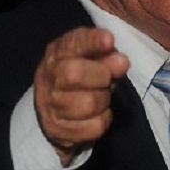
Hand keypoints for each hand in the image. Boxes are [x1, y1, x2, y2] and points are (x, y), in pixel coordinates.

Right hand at [34, 27, 129, 165]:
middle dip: (101, 75)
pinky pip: (95, 126)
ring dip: (104, 100)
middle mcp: (48, 78)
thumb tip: (121, 61)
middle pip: (75, 73)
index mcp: (57, 54)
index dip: (92, 41)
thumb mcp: (93, 61)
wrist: (55, 111)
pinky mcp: (58, 130)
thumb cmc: (81, 79)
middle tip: (108, 78)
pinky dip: (103, 119)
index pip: (72, 43)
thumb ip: (108, 57)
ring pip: (88, 104)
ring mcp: (50, 106)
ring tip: (101, 96)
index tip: (109, 40)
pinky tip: (97, 114)